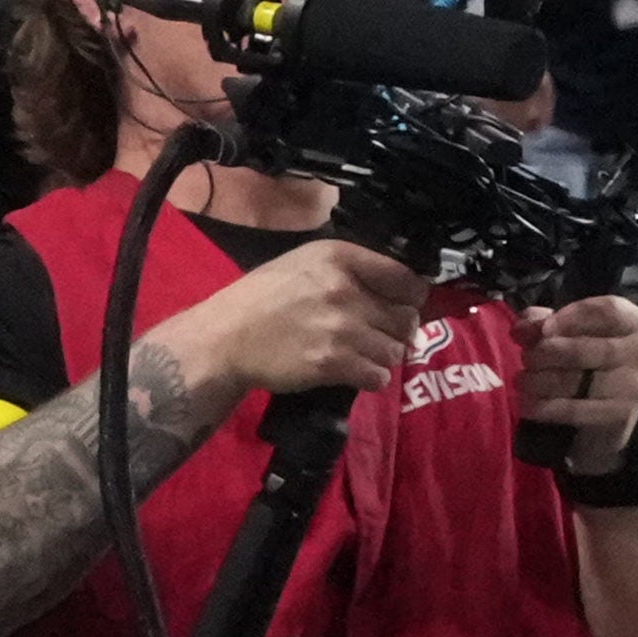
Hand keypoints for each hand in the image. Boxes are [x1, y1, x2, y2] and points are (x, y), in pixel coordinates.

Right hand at [163, 233, 429, 399]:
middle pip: (406, 318)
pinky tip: (353, 371)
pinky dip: (372, 378)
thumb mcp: (306, 264)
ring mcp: (340, 328)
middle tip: (379, 336)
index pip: (406, 280)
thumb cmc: (264, 298)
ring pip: (395, 350)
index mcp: (339, 258)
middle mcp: (344, 289)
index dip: (411, 298)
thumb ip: (353, 270)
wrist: (225, 339)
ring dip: (383, 356)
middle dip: (398, 331)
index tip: (403, 307)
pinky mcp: (332, 362)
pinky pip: (378, 376)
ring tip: (360, 354)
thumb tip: (404, 288)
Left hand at [527, 287, 637, 469]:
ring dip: (539, 381)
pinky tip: (528, 404)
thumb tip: (522, 329)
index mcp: (633, 321)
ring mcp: (633, 386)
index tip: (544, 328)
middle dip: (545, 353)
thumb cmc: (591, 350)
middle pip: (585, 349)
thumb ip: (543, 321)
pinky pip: (576, 410)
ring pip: (576, 381)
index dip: (571, 317)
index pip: (607, 312)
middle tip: (527, 357)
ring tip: (523, 380)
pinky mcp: (620, 414)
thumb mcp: (572, 327)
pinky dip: (546, 407)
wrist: (614, 396)